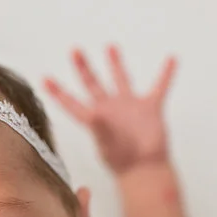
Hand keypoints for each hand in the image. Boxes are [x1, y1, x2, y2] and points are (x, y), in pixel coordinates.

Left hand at [44, 45, 176, 174]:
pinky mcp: (150, 109)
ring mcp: (130, 108)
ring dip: (116, 63)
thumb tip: (93, 114)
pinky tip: (171, 60)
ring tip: (110, 47)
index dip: (58, 92)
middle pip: (92, 84)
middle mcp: (110, 110)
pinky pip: (159, 87)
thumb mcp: (106, 143)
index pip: (72, 103)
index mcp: (95, 119)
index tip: (45, 79)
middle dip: (83, 67)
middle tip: (75, 51)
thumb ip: (99, 126)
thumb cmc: (123, 162)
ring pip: (121, 79)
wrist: (145, 169)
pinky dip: (166, 74)